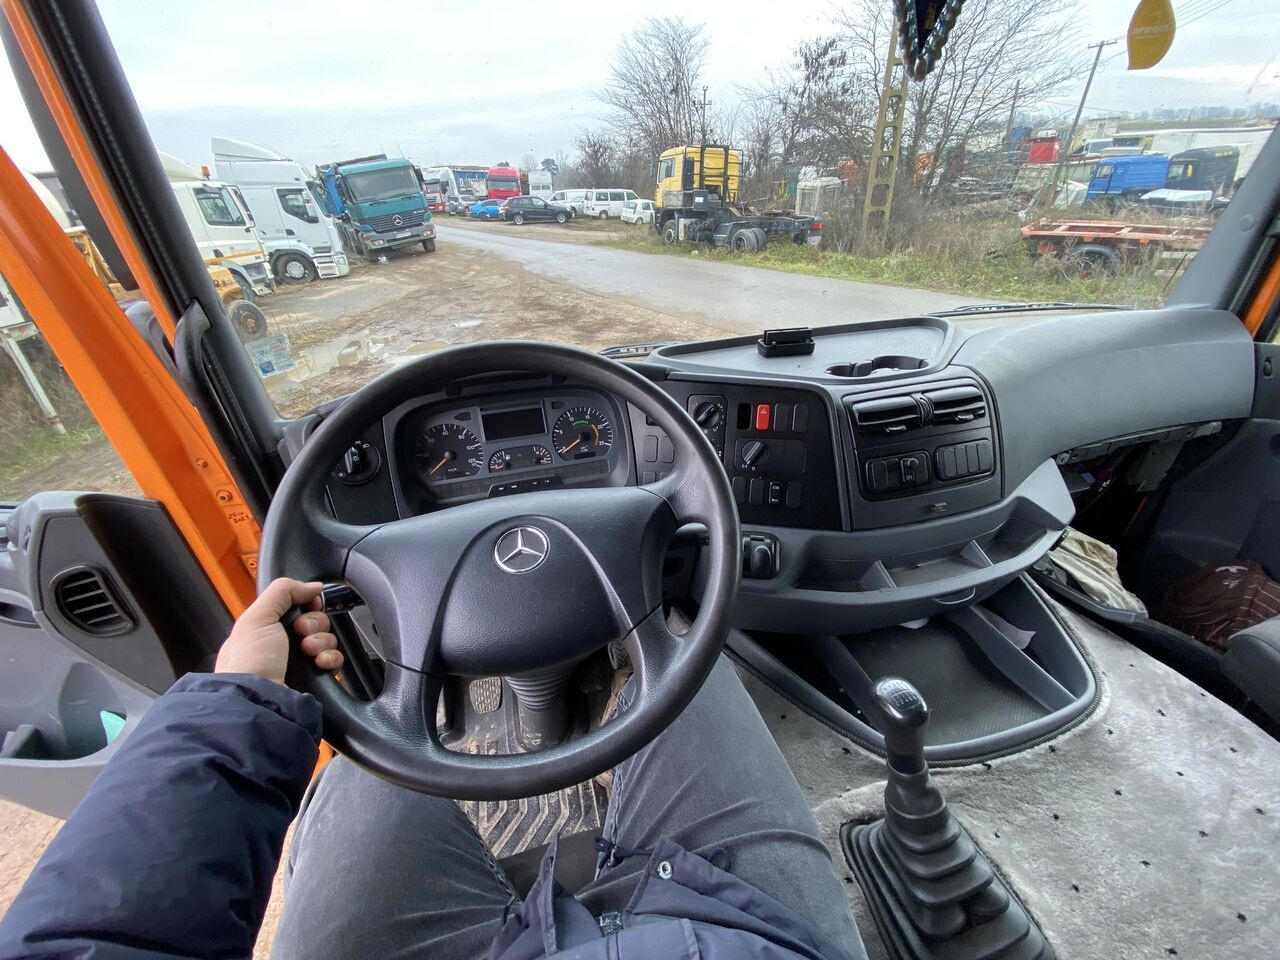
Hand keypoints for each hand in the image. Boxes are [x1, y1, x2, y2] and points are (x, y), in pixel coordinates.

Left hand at [215, 578, 343, 684]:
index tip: (306, 605)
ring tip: (309, 651)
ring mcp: (299, 663)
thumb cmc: (249, 663)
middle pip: (314, 621)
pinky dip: (331, 658)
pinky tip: (319, 662)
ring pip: (326, 639)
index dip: (305, 603)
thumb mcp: (257, 617)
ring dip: (322, 641)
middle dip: (314, 623)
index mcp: (265, 629)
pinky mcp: (315, 678)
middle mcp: (282, 645)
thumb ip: (283, 591)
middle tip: (302, 632)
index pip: (295, 607)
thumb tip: (312, 586)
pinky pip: (334, 660)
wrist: (260, 701)